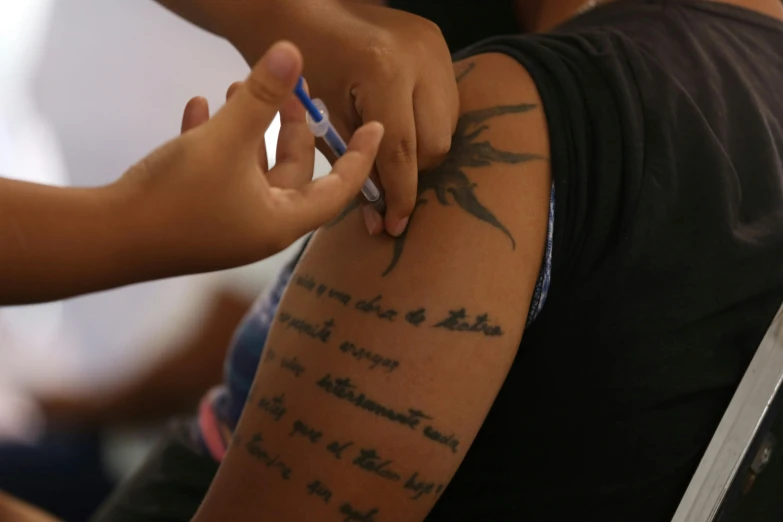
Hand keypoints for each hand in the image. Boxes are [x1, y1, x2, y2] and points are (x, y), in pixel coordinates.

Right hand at [117, 41, 383, 274]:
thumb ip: (260, 97)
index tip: (372, 127)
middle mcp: (261, 228)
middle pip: (293, 173)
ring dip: (249, 130)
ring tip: (235, 88)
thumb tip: (291, 53)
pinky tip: (199, 108)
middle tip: (285, 91)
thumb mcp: (226, 140)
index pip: (340, 189)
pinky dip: (215, 143)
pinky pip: (219, 176)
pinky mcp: (197, 218)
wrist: (107, 239)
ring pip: (252, 170)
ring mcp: (228, 225)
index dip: (360, 156)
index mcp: (282, 220)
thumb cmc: (178, 196)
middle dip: (290, 129)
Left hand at [229, 2, 458, 236]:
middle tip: (387, 192)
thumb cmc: (297, 66)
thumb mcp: (320, 121)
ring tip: (392, 160)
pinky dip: (426, 123)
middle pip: (435, 143)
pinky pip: (446, 101)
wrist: (298, 7)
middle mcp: (419, 56)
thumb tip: (381, 219)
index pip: (402, 150)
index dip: (399, 196)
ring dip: (422, 150)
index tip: (394, 226)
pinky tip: (402, 129)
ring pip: (447, 125)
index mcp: (383, 70)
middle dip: (413, 174)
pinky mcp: (438, 42)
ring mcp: (434, 45)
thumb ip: (353, 168)